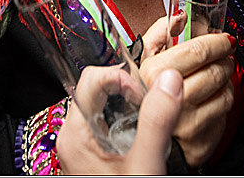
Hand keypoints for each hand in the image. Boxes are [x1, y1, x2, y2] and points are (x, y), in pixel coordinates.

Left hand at [57, 66, 183, 174]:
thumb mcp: (145, 165)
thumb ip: (156, 123)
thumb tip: (169, 80)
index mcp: (75, 135)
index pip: (91, 78)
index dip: (122, 78)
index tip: (145, 94)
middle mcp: (73, 138)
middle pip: (99, 89)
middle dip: (130, 90)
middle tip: (154, 104)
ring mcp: (82, 148)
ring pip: (105, 106)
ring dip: (132, 107)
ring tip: (154, 117)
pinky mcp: (94, 157)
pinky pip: (108, 125)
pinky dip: (130, 122)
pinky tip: (148, 135)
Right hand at [138, 17, 235, 166]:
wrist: (140, 144)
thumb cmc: (142, 99)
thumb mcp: (142, 63)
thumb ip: (159, 34)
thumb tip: (179, 16)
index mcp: (153, 75)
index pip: (197, 51)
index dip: (216, 42)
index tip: (224, 39)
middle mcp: (170, 100)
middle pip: (215, 70)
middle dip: (224, 59)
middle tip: (224, 55)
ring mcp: (186, 124)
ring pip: (224, 92)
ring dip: (225, 80)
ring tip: (216, 76)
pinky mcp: (200, 143)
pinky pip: (224, 114)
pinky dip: (222, 102)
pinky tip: (211, 98)